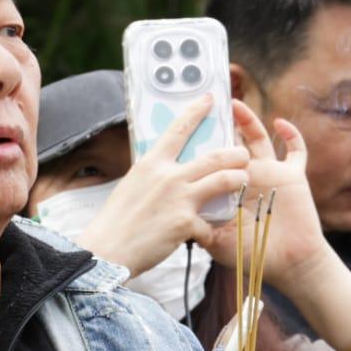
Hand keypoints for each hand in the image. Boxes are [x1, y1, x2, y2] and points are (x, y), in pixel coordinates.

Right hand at [78, 95, 248, 274]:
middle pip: (214, 156)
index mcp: (151, 163)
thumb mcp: (132, 185)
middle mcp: (168, 176)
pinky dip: (211, 228)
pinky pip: (210, 222)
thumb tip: (170, 169)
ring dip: (239, 179)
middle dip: (235, 153)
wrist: (107, 251)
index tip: (210, 99)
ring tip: (243, 181)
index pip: (178, 129)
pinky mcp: (186, 222)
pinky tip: (207, 233)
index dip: (196, 111)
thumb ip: (154, 174)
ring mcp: (179, 198)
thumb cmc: (117, 221)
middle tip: (243, 154)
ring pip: (224, 180)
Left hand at [201, 103, 332, 295]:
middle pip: (231, 143)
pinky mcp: (292, 176)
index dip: (201, 143)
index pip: (210, 160)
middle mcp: (246, 176)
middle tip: (208, 106)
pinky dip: (292, 135)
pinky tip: (281, 123)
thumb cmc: (253, 255)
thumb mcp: (217, 241)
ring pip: (258, 140)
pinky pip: (296, 151)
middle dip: (221, 125)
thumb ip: (198, 227)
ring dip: (248, 121)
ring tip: (235, 105)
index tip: (185, 125)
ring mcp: (269, 174)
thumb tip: (173, 216)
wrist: (288, 265)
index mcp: (226, 188)